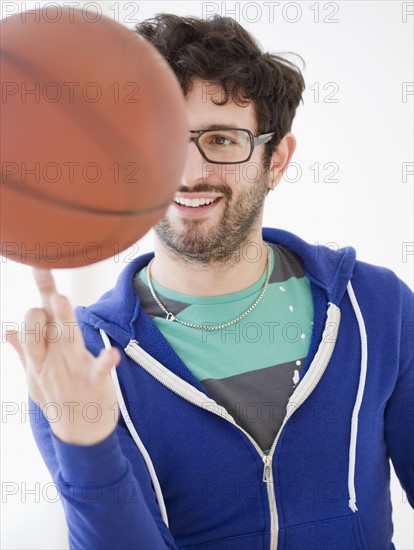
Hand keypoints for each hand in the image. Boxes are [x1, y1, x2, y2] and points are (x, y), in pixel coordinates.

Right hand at [5, 268, 120, 444]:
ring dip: (64, 320)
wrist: (79, 435)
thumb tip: (7, 330)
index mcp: (41, 352)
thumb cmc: (57, 399)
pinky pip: (98, 370)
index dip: (39, 291)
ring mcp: (73, 369)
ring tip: (61, 300)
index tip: (40, 264)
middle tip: (49, 292)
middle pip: (43, 326)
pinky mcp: (95, 383)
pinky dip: (105, 361)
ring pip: (67, 340)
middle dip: (42, 310)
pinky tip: (112, 353)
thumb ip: (24, 352)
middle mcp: (53, 357)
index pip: (35, 317)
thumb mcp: (34, 377)